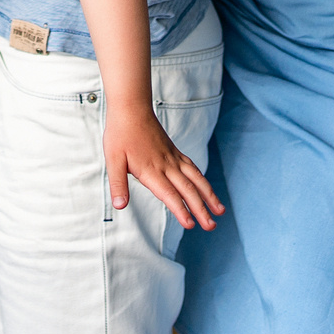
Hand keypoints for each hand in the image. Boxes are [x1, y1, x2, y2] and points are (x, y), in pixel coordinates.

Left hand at [105, 105, 223, 229]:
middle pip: (188, 190)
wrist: (132, 107)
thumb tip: (119, 205)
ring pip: (196, 178)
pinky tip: (206, 188)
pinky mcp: (174, 152)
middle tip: (211, 226)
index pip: (169, 194)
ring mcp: (173, 158)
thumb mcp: (113, 160)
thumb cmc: (120, 134)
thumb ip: (117, 184)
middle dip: (201, 209)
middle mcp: (166, 165)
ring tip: (220, 210)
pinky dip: (202, 180)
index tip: (191, 225)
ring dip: (209, 195)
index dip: (180, 210)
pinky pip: (193, 168)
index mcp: (151, 170)